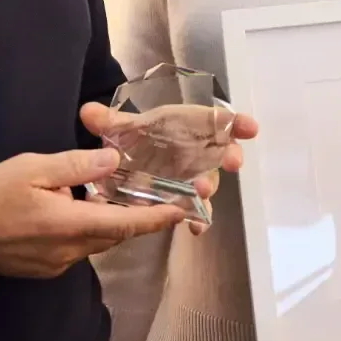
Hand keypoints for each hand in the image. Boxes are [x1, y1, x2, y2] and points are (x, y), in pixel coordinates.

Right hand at [0, 147, 182, 277]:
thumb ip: (77, 166)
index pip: (126, 224)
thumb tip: (113, 162)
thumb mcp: (34, 168)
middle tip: (153, 197)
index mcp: (71, 225)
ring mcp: (58, 264)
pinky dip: (87, 232)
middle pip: (116, 235)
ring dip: (109, 224)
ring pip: (97, 243)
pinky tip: (77, 213)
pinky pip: (78, 250)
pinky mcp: (46, 269)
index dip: (157, 218)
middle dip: (136, 218)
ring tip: (114, 199)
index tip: (182, 211)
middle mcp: (70, 251)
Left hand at [80, 102, 259, 233]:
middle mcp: (197, 152)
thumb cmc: (137, 139)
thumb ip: (109, 123)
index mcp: (188, 127)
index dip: (236, 123)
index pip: (218, 121)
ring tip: (202, 193)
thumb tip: (89, 113)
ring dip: (209, 188)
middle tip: (232, 162)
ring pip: (208, 182)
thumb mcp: (123, 129)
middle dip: (229, 156)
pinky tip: (196, 228)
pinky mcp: (184, 199)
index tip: (250, 127)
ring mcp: (192, 177)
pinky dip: (198, 218)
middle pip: (221, 152)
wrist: (130, 161)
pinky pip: (196, 209)